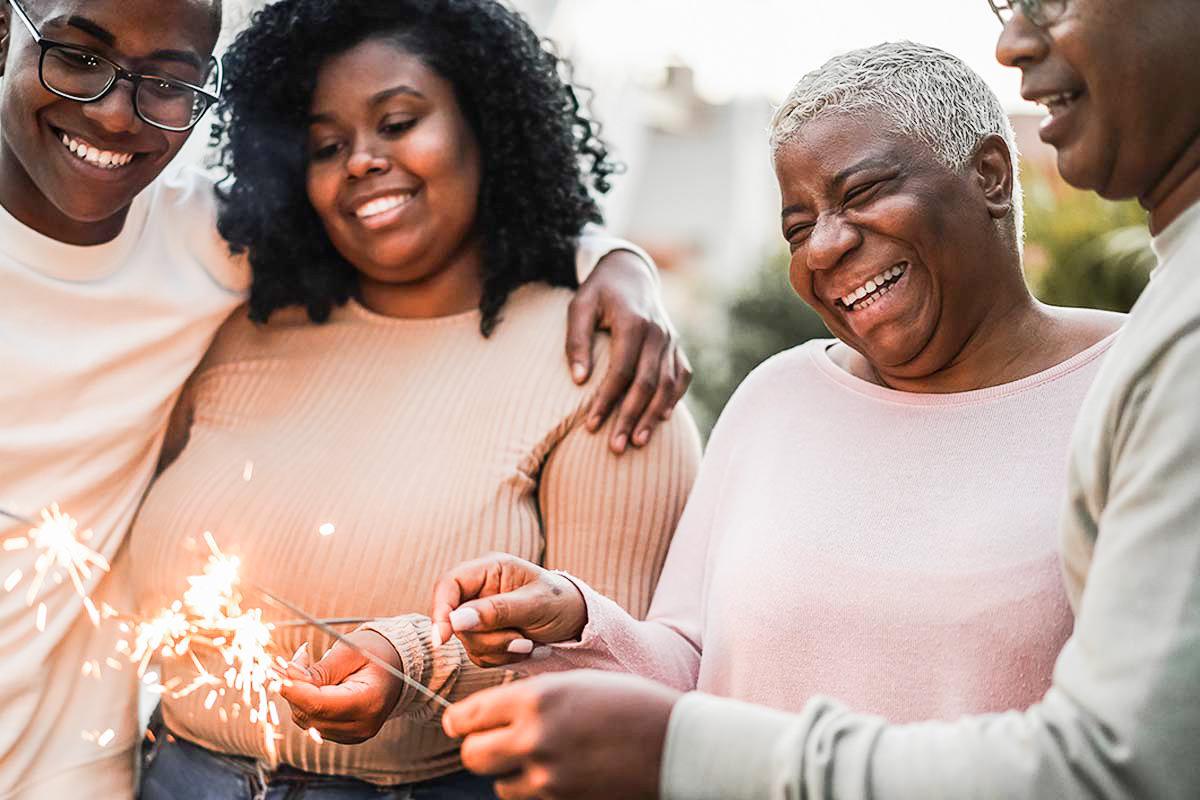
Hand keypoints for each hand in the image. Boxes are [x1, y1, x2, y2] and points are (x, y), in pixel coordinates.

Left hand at [278, 631, 404, 743]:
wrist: (399, 668)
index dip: (293, 689)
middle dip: (294, 688)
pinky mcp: (345, 735)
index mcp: (368, 703)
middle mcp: (361, 726)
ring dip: (298, 695)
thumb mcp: (351, 651)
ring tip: (309, 666)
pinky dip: (306, 703)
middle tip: (299, 658)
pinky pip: (313, 722)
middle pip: (309, 714)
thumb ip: (319, 668)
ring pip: (306, 720)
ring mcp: (353, 734)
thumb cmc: (378, 654)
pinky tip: (316, 684)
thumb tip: (286, 678)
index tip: (278, 671)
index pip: (319, 704)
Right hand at [430, 554, 586, 667]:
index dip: (440, 610)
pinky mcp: (486, 636)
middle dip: (488, 638)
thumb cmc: (561, 601)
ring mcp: (480, 614)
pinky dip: (503, 658)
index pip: (448, 585)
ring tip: (530, 643)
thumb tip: (456, 620)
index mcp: (489, 569)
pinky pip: (480, 655)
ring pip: (468, 642)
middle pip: (456, 620)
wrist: (577, 620)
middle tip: (523, 641)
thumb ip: (496, 611)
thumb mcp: (535, 604)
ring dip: (499, 649)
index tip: (443, 638)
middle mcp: (480, 590)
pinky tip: (526, 649)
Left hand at [444, 670, 679, 799]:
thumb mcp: (576, 684)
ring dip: (509, 772)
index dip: (460, 721)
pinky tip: (558, 771)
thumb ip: (531, 698)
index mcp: (537, 699)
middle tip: (492, 741)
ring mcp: (549, 777)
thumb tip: (490, 715)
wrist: (676, 744)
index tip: (460, 723)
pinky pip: (528, 798)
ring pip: (499, 783)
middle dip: (477, 749)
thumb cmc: (630, 704)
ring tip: (538, 755)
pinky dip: (533, 788)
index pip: (468, 716)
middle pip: (472, 756)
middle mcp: (536, 738)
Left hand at [568, 249, 692, 453]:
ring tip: (636, 442)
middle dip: (630, 418)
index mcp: (633, 322)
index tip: (591, 426)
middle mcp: (658, 332)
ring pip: (667, 386)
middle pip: (647, 384)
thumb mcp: (579, 307)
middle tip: (615, 448)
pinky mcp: (677, 347)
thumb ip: (576, 341)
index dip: (607, 401)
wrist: (630, 274)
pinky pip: (681, 377)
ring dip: (652, 417)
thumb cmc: (599, 293)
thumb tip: (578, 381)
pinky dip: (673, 399)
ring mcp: (671, 340)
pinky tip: (662, 420)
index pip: (621, 370)